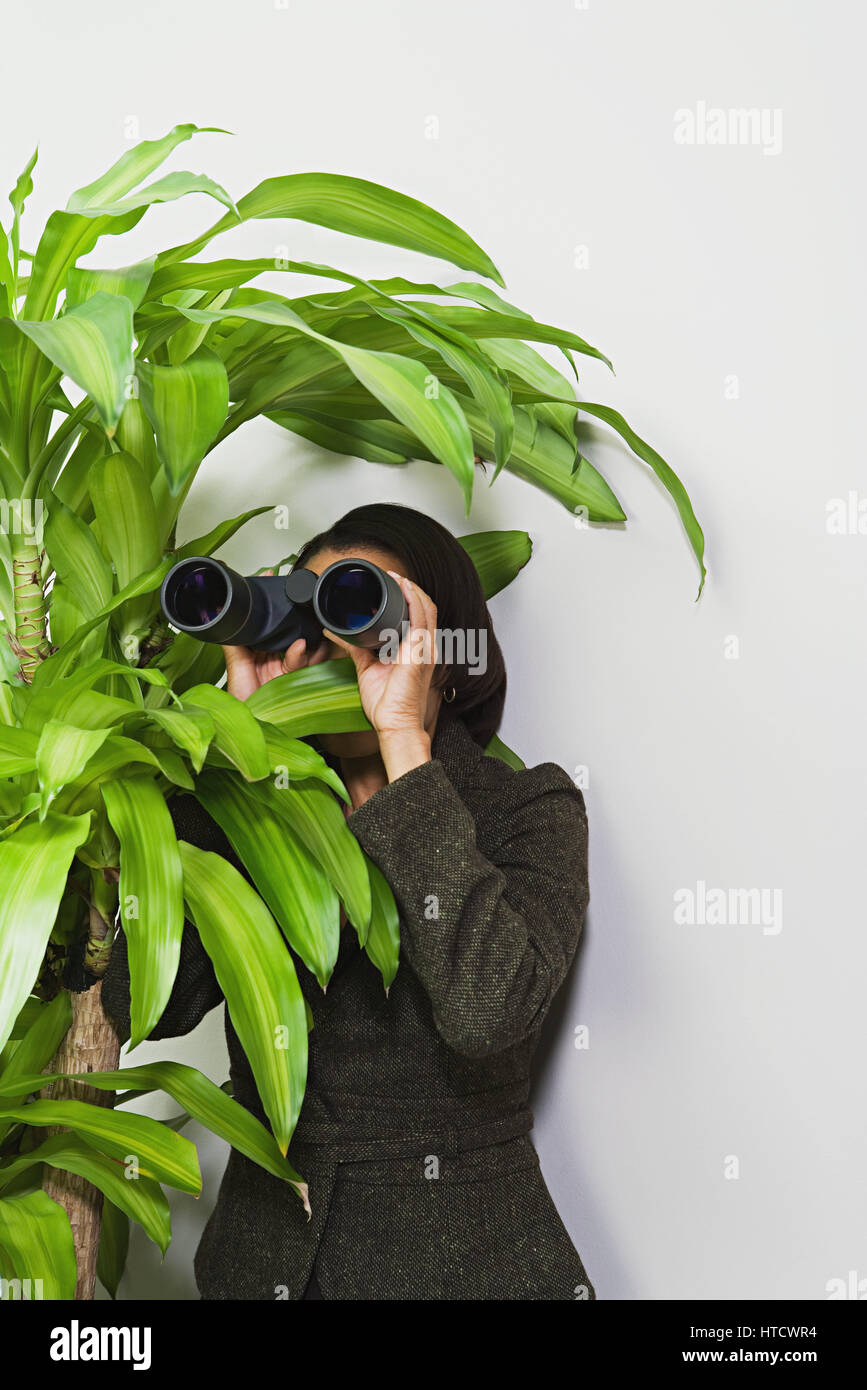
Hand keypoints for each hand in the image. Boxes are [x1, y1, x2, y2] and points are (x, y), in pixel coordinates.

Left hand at [222, 569, 331, 700]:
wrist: (255, 726)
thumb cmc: (240, 701)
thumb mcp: (234, 666)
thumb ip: (233, 642)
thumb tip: (221, 614)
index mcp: (251, 651)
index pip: (259, 622)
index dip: (266, 603)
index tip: (269, 580)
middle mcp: (267, 656)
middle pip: (281, 630)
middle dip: (290, 615)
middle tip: (294, 598)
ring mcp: (282, 666)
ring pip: (296, 643)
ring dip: (302, 633)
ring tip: (306, 621)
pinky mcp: (294, 678)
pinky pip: (302, 661)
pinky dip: (302, 653)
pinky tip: (302, 646)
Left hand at [323, 570, 439, 781]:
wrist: (395, 724)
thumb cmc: (388, 704)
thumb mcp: (367, 667)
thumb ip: (355, 647)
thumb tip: (335, 631)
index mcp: (417, 650)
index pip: (419, 616)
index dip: (410, 598)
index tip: (392, 584)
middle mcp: (425, 647)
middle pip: (425, 607)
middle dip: (410, 588)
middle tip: (391, 575)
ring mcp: (425, 649)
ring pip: (426, 608)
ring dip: (412, 589)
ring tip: (395, 576)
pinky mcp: (420, 652)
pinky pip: (421, 619)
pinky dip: (414, 599)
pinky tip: (404, 586)